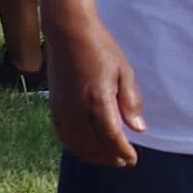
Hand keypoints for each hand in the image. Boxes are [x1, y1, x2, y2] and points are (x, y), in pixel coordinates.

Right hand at [47, 16, 145, 165]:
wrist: (68, 32)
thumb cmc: (100, 48)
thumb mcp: (124, 71)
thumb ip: (130, 101)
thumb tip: (138, 129)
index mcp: (97, 98)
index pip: (110, 137)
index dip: (122, 151)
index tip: (133, 158)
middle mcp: (77, 108)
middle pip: (93, 146)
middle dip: (109, 157)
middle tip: (123, 160)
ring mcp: (62, 109)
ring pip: (76, 145)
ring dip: (93, 156)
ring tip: (107, 157)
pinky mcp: (54, 106)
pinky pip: (63, 136)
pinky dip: (76, 147)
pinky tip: (87, 147)